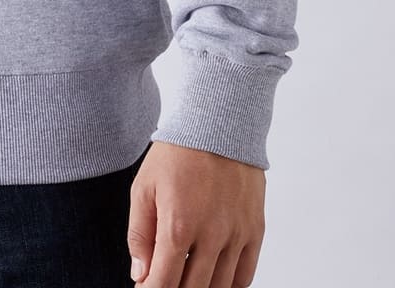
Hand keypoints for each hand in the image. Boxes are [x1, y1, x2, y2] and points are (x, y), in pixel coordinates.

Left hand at [127, 141, 264, 286]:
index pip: (164, 283)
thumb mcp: (143, 187)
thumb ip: (139, 234)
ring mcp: (236, 235)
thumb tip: (140, 275)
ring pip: (220, 287)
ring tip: (185, 279)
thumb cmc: (177, 153)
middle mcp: (211, 235)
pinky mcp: (255, 230)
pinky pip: (245, 276)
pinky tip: (214, 280)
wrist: (218, 123)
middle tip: (164, 282)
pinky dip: (229, 286)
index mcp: (177, 225)